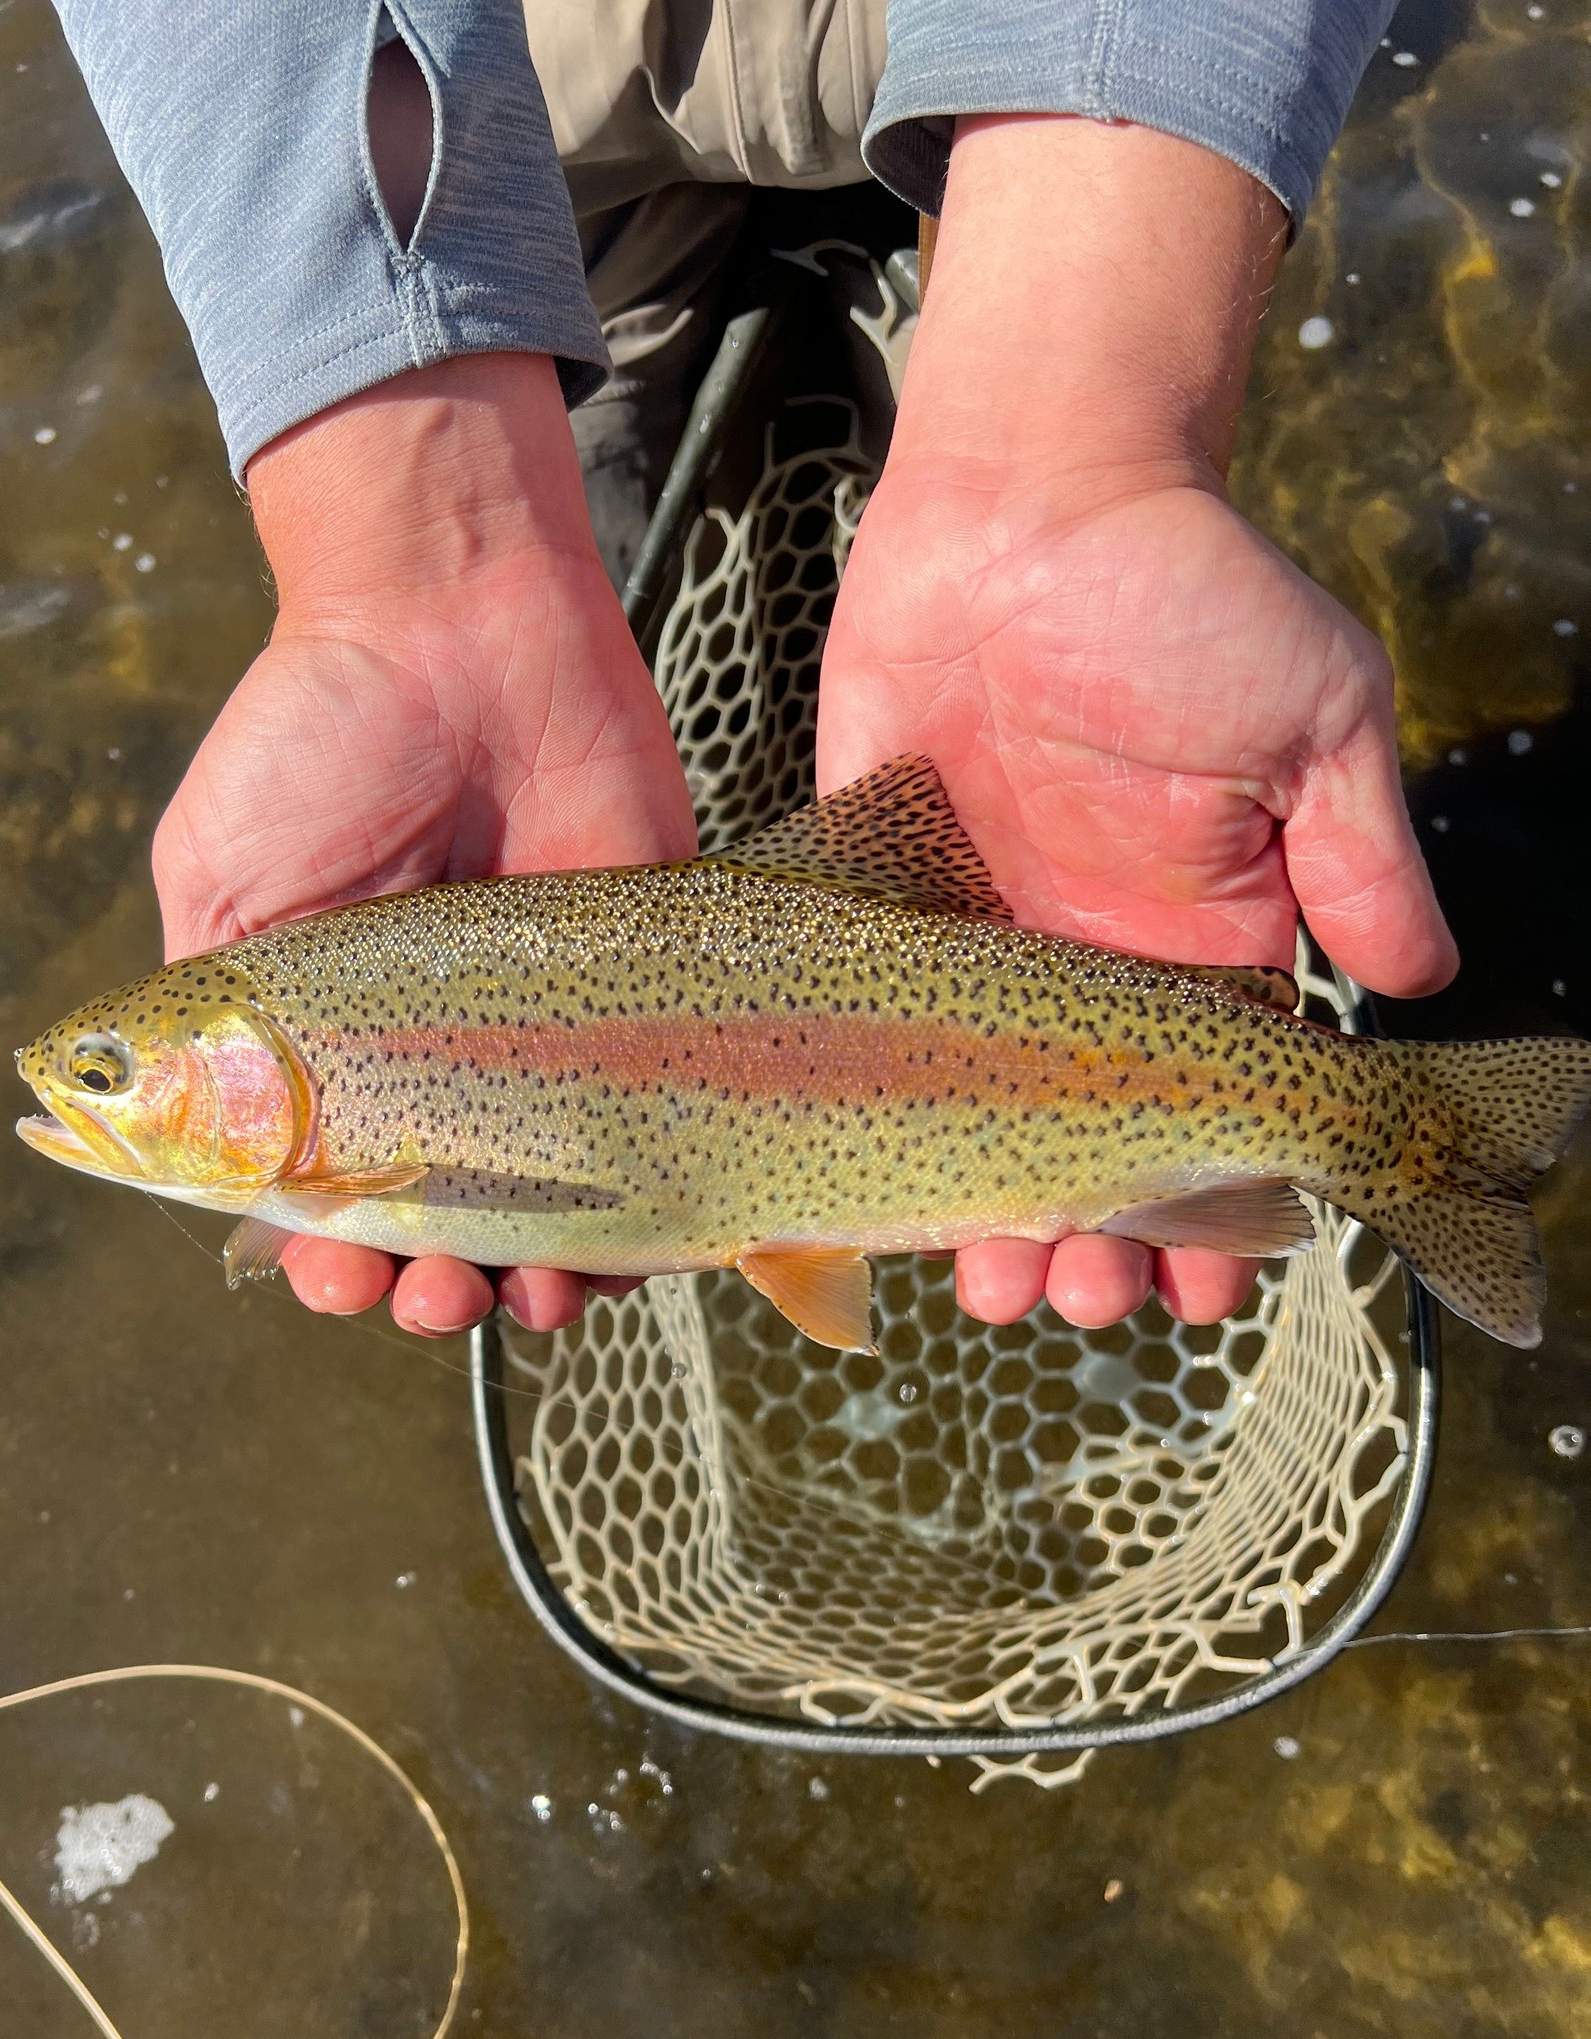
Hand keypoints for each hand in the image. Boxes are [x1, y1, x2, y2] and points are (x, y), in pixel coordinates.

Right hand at [154, 351, 696, 1334]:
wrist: (462, 617)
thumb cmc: (318, 741)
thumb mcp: (222, 882)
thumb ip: (209, 1015)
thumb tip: (188, 1150)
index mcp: (332, 1050)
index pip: (331, 1197)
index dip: (328, 1261)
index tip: (333, 1278)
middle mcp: (441, 1063)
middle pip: (443, 1228)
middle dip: (429, 1290)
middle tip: (427, 1292)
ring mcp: (548, 1043)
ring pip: (551, 1216)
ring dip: (528, 1284)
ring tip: (514, 1295)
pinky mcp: (644, 1002)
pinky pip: (657, 1142)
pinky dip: (643, 1222)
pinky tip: (620, 1256)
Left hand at [821, 115, 1456, 1330]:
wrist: (1029, 495)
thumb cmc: (1188, 592)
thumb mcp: (1317, 715)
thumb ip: (1357, 858)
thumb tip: (1422, 988)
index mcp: (1203, 945)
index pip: (1218, 1114)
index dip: (1217, 1209)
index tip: (1207, 1287)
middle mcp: (1088, 970)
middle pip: (1093, 1147)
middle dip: (1097, 1237)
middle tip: (1079, 1296)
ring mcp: (979, 952)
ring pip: (980, 1126)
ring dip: (989, 1213)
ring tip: (991, 1287)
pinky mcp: (880, 914)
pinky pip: (873, 1044)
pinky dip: (872, 1126)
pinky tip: (864, 1201)